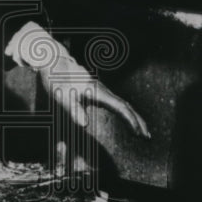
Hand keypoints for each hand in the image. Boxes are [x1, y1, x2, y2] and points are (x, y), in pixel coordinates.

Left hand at [5, 21, 149, 138]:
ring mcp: (102, 91)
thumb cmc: (57, 81)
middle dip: (138, 121)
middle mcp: (103, 91)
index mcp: (97, 92)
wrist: (54, 64)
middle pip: (126, 106)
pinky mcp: (98, 93)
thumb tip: (84, 125)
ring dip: (134, 118)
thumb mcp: (62, 97)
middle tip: (148, 137)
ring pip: (123, 105)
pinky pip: (117, 104)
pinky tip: (127, 120)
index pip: (120, 107)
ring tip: (142, 132)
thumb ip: (73, 110)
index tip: (139, 133)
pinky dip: (125, 113)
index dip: (130, 120)